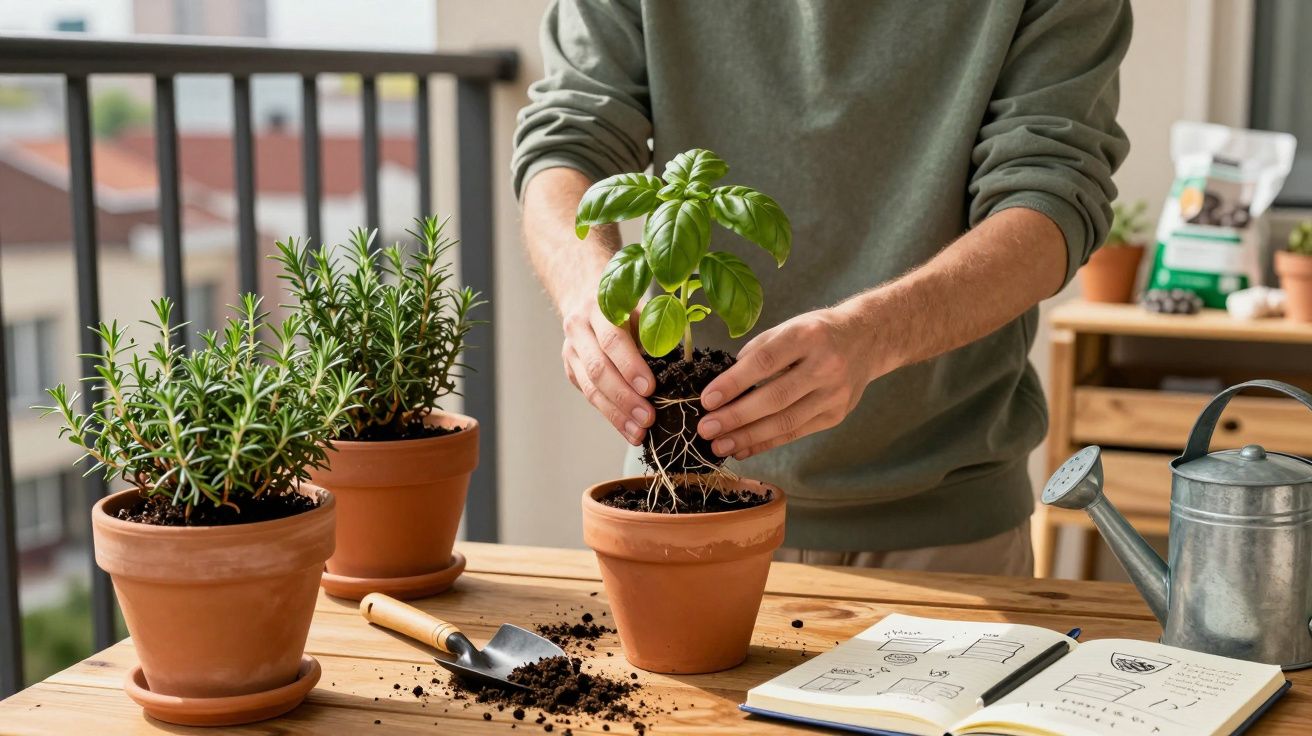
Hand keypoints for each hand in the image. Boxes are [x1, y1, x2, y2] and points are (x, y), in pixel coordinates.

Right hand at [560, 294, 654, 444]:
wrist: (585, 299)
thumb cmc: (625, 309)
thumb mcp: (643, 310)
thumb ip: (654, 334)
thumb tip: (677, 368)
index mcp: (599, 308)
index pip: (612, 341)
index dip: (631, 366)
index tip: (650, 388)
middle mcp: (579, 329)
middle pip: (598, 369)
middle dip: (625, 397)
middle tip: (647, 417)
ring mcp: (571, 351)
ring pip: (591, 388)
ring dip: (617, 414)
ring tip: (639, 432)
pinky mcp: (571, 370)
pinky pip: (590, 397)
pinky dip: (612, 416)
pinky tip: (629, 429)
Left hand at [696, 305, 883, 459]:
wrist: (867, 340)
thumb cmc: (817, 332)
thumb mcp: (789, 326)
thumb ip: (758, 351)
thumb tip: (725, 383)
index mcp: (807, 336)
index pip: (765, 361)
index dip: (734, 382)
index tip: (707, 399)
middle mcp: (825, 365)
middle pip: (776, 397)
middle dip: (736, 416)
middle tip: (706, 428)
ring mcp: (834, 394)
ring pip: (785, 421)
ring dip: (748, 437)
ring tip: (719, 445)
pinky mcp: (836, 415)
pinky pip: (796, 433)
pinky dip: (766, 443)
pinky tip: (742, 449)